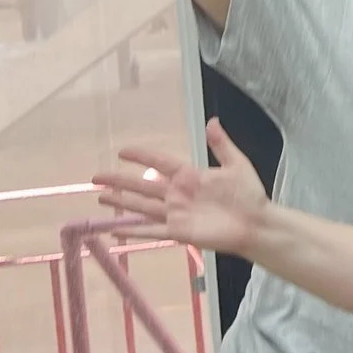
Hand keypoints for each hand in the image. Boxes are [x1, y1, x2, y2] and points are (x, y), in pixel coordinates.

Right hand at [95, 119, 270, 255]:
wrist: (256, 223)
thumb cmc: (249, 195)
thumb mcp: (237, 164)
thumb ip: (222, 145)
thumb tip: (212, 121)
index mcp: (190, 175)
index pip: (160, 162)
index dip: (142, 157)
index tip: (122, 151)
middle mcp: (177, 194)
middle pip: (142, 185)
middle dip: (119, 181)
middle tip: (96, 177)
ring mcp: (176, 213)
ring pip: (141, 206)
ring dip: (121, 202)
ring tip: (100, 197)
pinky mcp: (178, 232)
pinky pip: (150, 231)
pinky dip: (132, 230)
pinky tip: (114, 230)